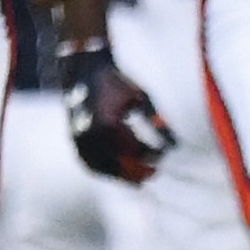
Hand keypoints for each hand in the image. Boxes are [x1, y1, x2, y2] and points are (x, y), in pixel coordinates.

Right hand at [70, 54, 178, 185]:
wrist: (85, 69)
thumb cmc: (117, 82)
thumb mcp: (142, 98)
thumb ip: (157, 122)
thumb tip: (175, 146)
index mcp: (109, 123)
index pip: (135, 150)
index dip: (151, 155)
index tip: (163, 156)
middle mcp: (91, 134)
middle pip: (118, 164)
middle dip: (137, 171)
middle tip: (153, 174)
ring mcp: (79, 138)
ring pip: (102, 167)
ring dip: (120, 176)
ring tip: (138, 180)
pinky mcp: (74, 139)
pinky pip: (90, 163)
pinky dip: (105, 171)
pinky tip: (119, 173)